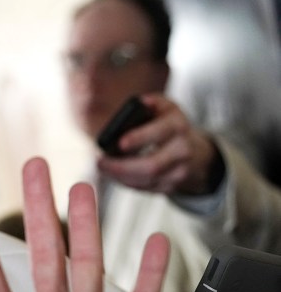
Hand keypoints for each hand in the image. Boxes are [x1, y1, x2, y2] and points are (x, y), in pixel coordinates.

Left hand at [98, 93, 223, 194]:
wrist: (193, 149)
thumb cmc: (167, 124)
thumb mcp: (163, 107)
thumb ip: (151, 102)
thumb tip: (141, 102)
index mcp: (178, 125)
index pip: (160, 132)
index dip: (140, 138)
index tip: (120, 143)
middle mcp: (183, 150)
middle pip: (152, 166)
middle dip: (122, 167)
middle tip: (99, 162)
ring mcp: (180, 171)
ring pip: (147, 181)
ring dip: (120, 176)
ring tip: (103, 167)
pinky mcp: (172, 186)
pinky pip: (145, 189)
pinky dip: (126, 183)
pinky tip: (113, 175)